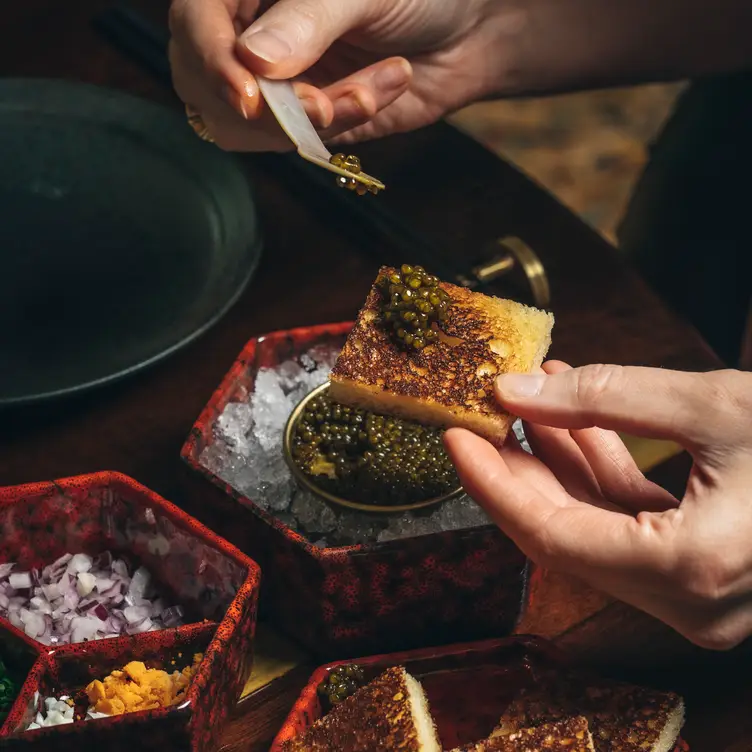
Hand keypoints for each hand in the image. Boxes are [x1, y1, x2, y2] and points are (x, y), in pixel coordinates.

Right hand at [168, 0, 512, 149]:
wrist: (468, 27)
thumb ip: (308, 19)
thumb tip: (253, 61)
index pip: (195, 20)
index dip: (211, 58)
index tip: (247, 93)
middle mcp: (251, 31)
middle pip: (207, 84)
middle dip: (266, 106)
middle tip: (322, 104)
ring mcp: (276, 79)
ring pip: (250, 125)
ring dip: (310, 120)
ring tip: (367, 91)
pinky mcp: (306, 117)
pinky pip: (301, 139)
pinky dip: (340, 126)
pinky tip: (380, 89)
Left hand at [444, 360, 751, 649]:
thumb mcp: (713, 404)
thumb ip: (606, 397)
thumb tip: (516, 388)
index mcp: (694, 572)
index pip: (552, 536)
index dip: (493, 485)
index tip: (455, 440)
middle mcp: (693, 602)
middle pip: (567, 534)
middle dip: (521, 468)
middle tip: (483, 416)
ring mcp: (699, 593)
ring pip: (597, 525)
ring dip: (560, 458)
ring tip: (533, 396)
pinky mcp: (705, 569)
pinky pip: (632, 522)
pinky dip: (601, 467)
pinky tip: (577, 415)